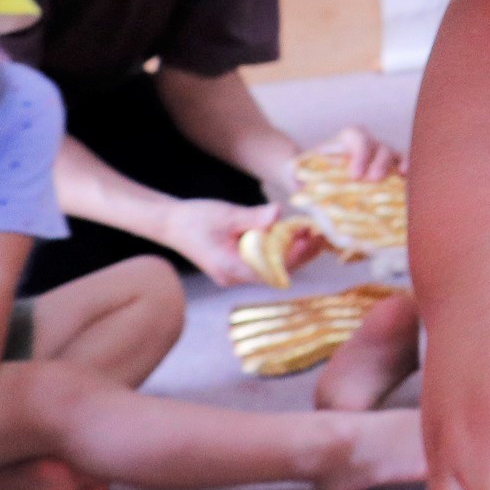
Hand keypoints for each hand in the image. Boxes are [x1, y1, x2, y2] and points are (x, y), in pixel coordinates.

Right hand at [162, 198, 317, 285]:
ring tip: (311, 233)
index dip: (293, 256)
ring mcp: (235, 274)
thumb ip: (253, 217)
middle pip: (276, 272)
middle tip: (318, 233)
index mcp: (229, 267)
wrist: (171, 224)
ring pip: (272, 268)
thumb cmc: (194, 218)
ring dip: (293, 252)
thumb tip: (278, 213)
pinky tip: (294, 235)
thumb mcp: (226, 214)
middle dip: (299, 254)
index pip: (270, 270)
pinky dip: (280, 251)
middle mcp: (234, 277)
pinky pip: (265, 263)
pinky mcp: (237, 267)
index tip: (309, 236)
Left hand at [300, 125, 404, 184]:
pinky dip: (407, 171)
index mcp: (345, 139)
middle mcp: (366, 144)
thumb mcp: (294, 171)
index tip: (354, 174)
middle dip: (378, 162)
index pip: (357, 136)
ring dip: (397, 164)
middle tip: (372, 180)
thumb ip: (293, 174)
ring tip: (399, 177)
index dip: (359, 153)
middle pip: (379, 146)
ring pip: (394, 154)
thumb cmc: (304, 174)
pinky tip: (408, 181)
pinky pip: (402, 166)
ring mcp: (379, 156)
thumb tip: (298, 187)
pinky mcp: (388, 170)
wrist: (312, 178)